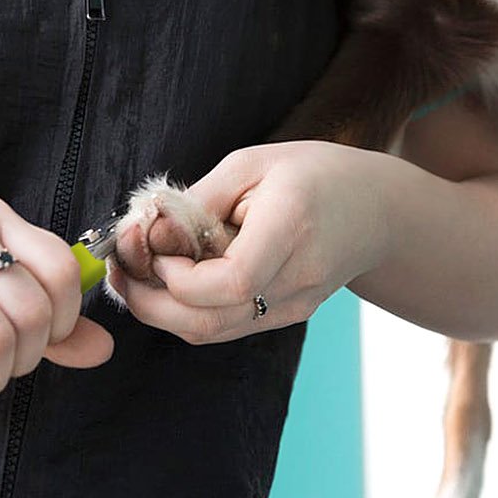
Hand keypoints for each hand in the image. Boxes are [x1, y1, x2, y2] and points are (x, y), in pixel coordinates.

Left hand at [108, 141, 395, 343]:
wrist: (377, 210)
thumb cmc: (312, 173)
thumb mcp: (251, 164)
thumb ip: (198, 200)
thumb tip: (149, 233)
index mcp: (293, 226)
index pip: (233, 281)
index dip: (181, 276)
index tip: (158, 247)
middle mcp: (297, 277)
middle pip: (212, 322)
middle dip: (151, 304)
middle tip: (121, 271)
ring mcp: (295, 306)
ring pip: (213, 333)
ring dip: (162, 312)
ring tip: (135, 274)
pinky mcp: (288, 317)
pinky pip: (227, 328)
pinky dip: (188, 312)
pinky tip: (170, 282)